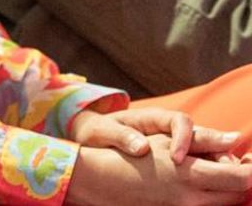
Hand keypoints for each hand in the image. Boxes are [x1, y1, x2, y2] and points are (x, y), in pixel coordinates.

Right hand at [66, 135, 251, 205]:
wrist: (100, 180)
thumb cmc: (131, 155)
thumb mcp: (166, 142)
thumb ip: (203, 141)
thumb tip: (235, 139)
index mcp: (192, 176)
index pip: (241, 178)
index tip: (250, 160)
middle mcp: (192, 199)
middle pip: (236, 195)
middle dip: (241, 180)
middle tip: (236, 165)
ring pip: (222, 205)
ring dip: (226, 191)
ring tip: (217, 175)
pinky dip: (209, 199)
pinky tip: (199, 188)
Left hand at [70, 107, 243, 163]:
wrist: (93, 136)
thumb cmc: (97, 131)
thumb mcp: (103, 131)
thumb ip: (121, 136)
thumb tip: (141, 147)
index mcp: (153, 118)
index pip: (178, 121)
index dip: (183, 138)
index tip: (177, 158)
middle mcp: (169, 128)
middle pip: (200, 132)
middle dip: (216, 145)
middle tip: (228, 163)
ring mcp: (176, 142)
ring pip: (204, 147)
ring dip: (218, 158)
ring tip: (231, 173)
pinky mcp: (176, 156)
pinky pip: (197, 159)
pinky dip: (208, 167)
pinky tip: (217, 180)